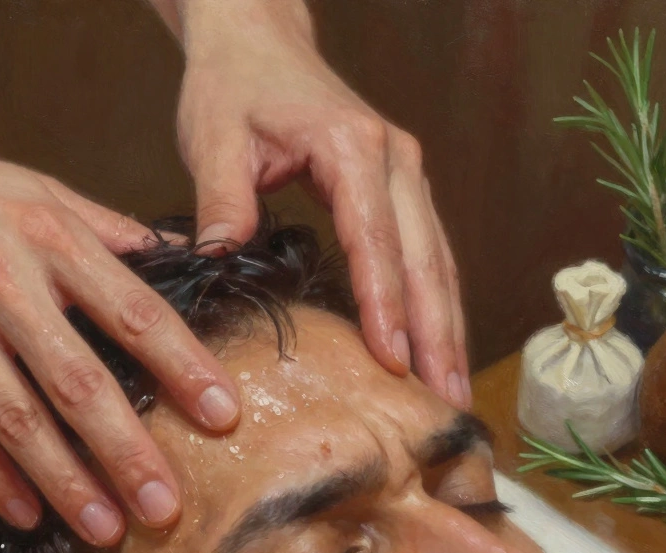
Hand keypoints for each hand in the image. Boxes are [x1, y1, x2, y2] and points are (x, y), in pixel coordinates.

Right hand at [0, 127, 241, 545]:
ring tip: (105, 529)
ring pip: (16, 419)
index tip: (223, 414)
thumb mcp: (33, 188)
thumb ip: (105, 227)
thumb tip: (179, 254)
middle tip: (167, 507)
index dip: (182, 365)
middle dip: (127, 450)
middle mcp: (0, 283)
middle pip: (77, 381)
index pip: (132, 310)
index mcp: (47, 236)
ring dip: (64, 481)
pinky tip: (26, 513)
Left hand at [173, 2, 470, 408]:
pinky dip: (435, 302)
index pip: (374, 239)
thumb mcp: (214, 139)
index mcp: (352, 147)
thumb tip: (223, 262)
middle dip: (436, 333)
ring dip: (446, 326)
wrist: (257, 39)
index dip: (384, 304)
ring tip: (451, 391)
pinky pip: (426, 251)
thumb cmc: (234, 84)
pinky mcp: (398, 187)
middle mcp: (394, 159)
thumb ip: (222, 202)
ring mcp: (404, 172)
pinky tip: (437, 347)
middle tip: (443, 400)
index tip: (392, 361)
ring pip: (437, 259)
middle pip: (424, 258)